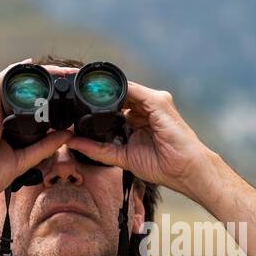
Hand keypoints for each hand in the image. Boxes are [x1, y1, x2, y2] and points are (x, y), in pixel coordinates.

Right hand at [0, 59, 72, 206]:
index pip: (24, 100)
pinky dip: (13, 74)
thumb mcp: (23, 160)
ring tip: (58, 70)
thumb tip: (67, 134)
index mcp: (2, 122)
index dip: (44, 91)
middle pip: (19, 88)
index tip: (66, 88)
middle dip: (44, 77)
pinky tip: (29, 65)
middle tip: (68, 74)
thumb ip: (44, 147)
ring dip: (35, 73)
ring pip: (11, 82)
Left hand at [68, 81, 213, 195]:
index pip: (114, 102)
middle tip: (70, 89)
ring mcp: (154, 101)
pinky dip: (116, 89)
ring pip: (123, 88)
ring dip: (103, 89)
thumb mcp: (122, 156)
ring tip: (79, 85)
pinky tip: (99, 91)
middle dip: (95, 92)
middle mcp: (147, 106)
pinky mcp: (158, 102)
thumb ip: (98, 149)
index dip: (94, 101)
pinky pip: (132, 90)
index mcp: (139, 117)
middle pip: (117, 93)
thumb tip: (72, 142)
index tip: (71, 100)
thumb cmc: (162, 165)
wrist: (185, 170)